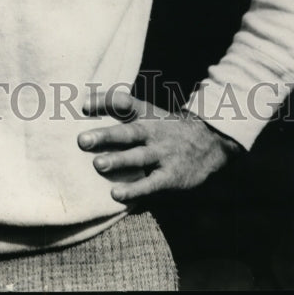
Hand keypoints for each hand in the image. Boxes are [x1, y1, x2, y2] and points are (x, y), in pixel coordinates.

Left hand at [78, 89, 241, 203]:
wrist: (210, 142)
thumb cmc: (167, 128)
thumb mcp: (150, 113)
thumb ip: (123, 110)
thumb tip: (85, 100)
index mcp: (146, 114)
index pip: (124, 103)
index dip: (105, 101)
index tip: (83, 104)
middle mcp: (153, 132)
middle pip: (128, 132)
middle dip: (106, 136)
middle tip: (83, 140)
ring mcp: (163, 154)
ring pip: (138, 157)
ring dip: (118, 161)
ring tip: (98, 164)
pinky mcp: (171, 176)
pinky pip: (151, 184)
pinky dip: (134, 189)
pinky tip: (116, 194)